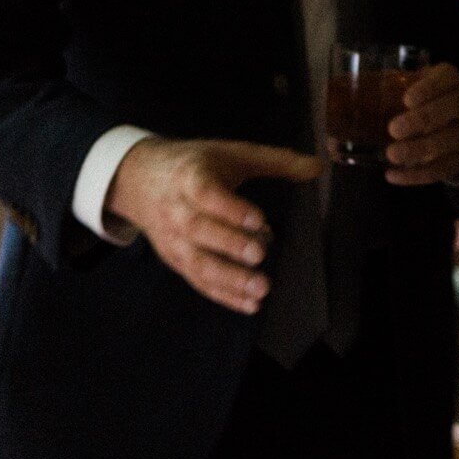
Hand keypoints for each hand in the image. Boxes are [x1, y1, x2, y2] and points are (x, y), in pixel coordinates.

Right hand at [106, 137, 321, 313]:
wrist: (140, 179)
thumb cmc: (195, 166)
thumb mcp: (232, 153)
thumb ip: (276, 161)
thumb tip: (318, 166)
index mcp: (190, 178)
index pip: (206, 194)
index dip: (230, 208)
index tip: (259, 219)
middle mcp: (177, 210)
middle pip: (199, 230)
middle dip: (229, 245)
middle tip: (260, 254)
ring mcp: (174, 239)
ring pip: (197, 262)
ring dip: (228, 279)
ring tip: (261, 289)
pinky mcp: (176, 260)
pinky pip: (198, 281)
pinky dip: (223, 295)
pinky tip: (250, 304)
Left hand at [384, 63, 458, 186]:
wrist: (454, 122)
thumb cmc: (421, 100)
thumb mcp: (410, 87)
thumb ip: (381, 90)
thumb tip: (331, 99)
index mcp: (449, 81)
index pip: (446, 78)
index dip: (429, 88)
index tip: (406, 99)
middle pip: (451, 108)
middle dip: (423, 119)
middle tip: (394, 129)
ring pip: (448, 141)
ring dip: (419, 149)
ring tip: (392, 155)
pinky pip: (442, 170)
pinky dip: (417, 175)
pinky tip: (393, 175)